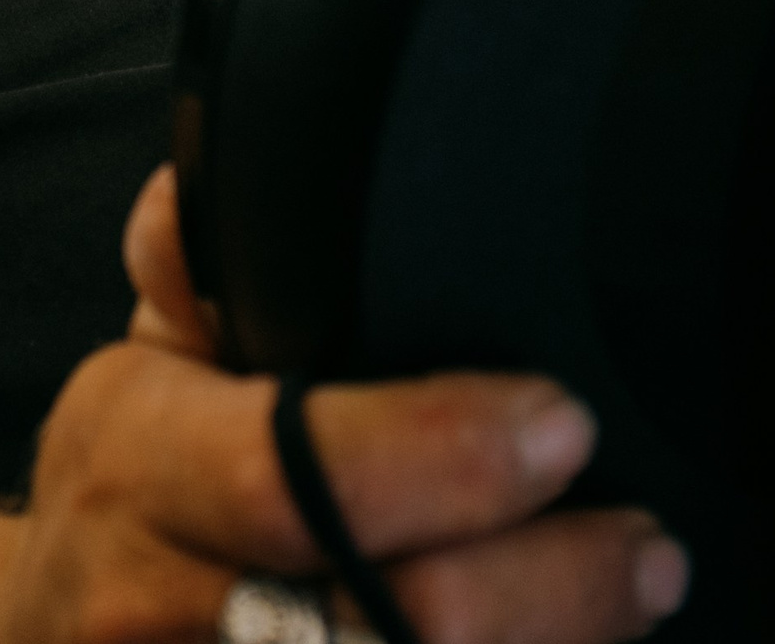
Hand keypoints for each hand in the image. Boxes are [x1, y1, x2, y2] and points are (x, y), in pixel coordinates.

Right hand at [0, 169, 688, 643]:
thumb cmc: (132, 489)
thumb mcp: (147, 361)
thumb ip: (197, 259)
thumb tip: (227, 175)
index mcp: (134, 466)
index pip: (288, 477)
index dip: (441, 457)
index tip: (558, 420)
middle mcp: (157, 606)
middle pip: (393, 622)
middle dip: (550, 586)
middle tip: (642, 543)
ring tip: (632, 599)